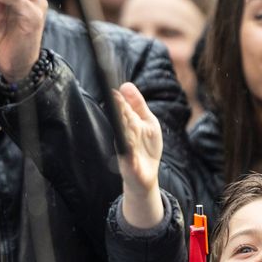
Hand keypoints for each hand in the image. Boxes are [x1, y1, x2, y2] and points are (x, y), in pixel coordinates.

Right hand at [114, 82, 163, 229]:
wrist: (145, 176)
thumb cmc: (146, 147)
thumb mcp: (147, 122)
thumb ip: (138, 104)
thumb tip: (125, 85)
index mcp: (128, 124)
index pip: (122, 110)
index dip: (119, 101)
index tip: (114, 90)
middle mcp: (125, 137)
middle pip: (123, 122)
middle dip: (120, 112)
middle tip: (117, 99)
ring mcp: (127, 152)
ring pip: (126, 140)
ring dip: (125, 130)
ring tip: (125, 118)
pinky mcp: (132, 168)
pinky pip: (130, 162)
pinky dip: (130, 159)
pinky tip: (130, 155)